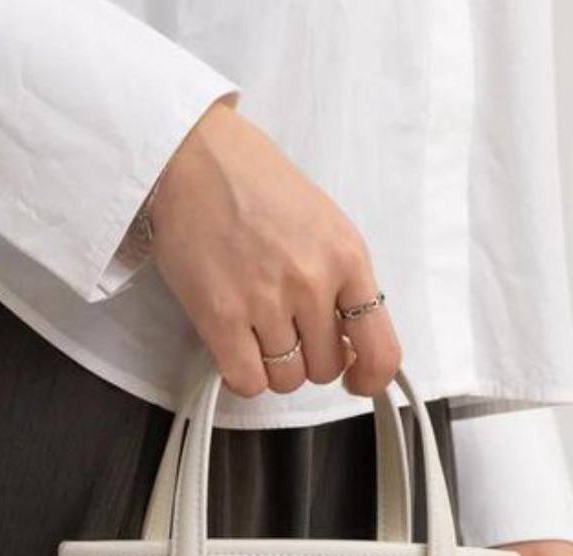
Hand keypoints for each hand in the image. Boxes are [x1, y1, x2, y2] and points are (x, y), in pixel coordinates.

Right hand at [148, 99, 400, 398]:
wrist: (192, 156)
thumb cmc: (254, 183)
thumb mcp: (322, 222)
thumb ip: (341, 280)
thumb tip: (348, 340)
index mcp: (347, 257)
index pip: (380, 349)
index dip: (370, 378)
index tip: (356, 380)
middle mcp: (312, 283)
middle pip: (325, 370)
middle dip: (309, 360)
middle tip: (288, 334)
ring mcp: (266, 302)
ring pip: (286, 380)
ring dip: (273, 367)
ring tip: (256, 331)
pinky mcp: (221, 318)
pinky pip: (247, 382)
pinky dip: (243, 376)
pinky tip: (236, 349)